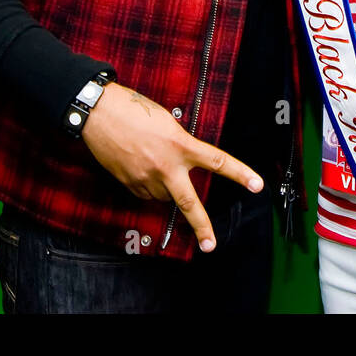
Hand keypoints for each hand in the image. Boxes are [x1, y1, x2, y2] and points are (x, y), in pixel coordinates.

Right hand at [80, 82, 262, 251]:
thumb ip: (181, 144)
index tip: (257, 185)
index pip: (217, 161)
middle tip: (210, 245)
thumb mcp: (167, 123)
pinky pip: (146, 193)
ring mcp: (146, 178)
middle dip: (201, 226)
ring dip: (166, 187)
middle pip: (188, 203)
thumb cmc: (133, 110)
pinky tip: (140, 166)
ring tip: (153, 161)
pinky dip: (148, 185)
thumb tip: (182, 163)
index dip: (240, 173)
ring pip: (164, 195)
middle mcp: (166, 166)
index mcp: (180, 144)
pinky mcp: (129, 185)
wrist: (98, 114)